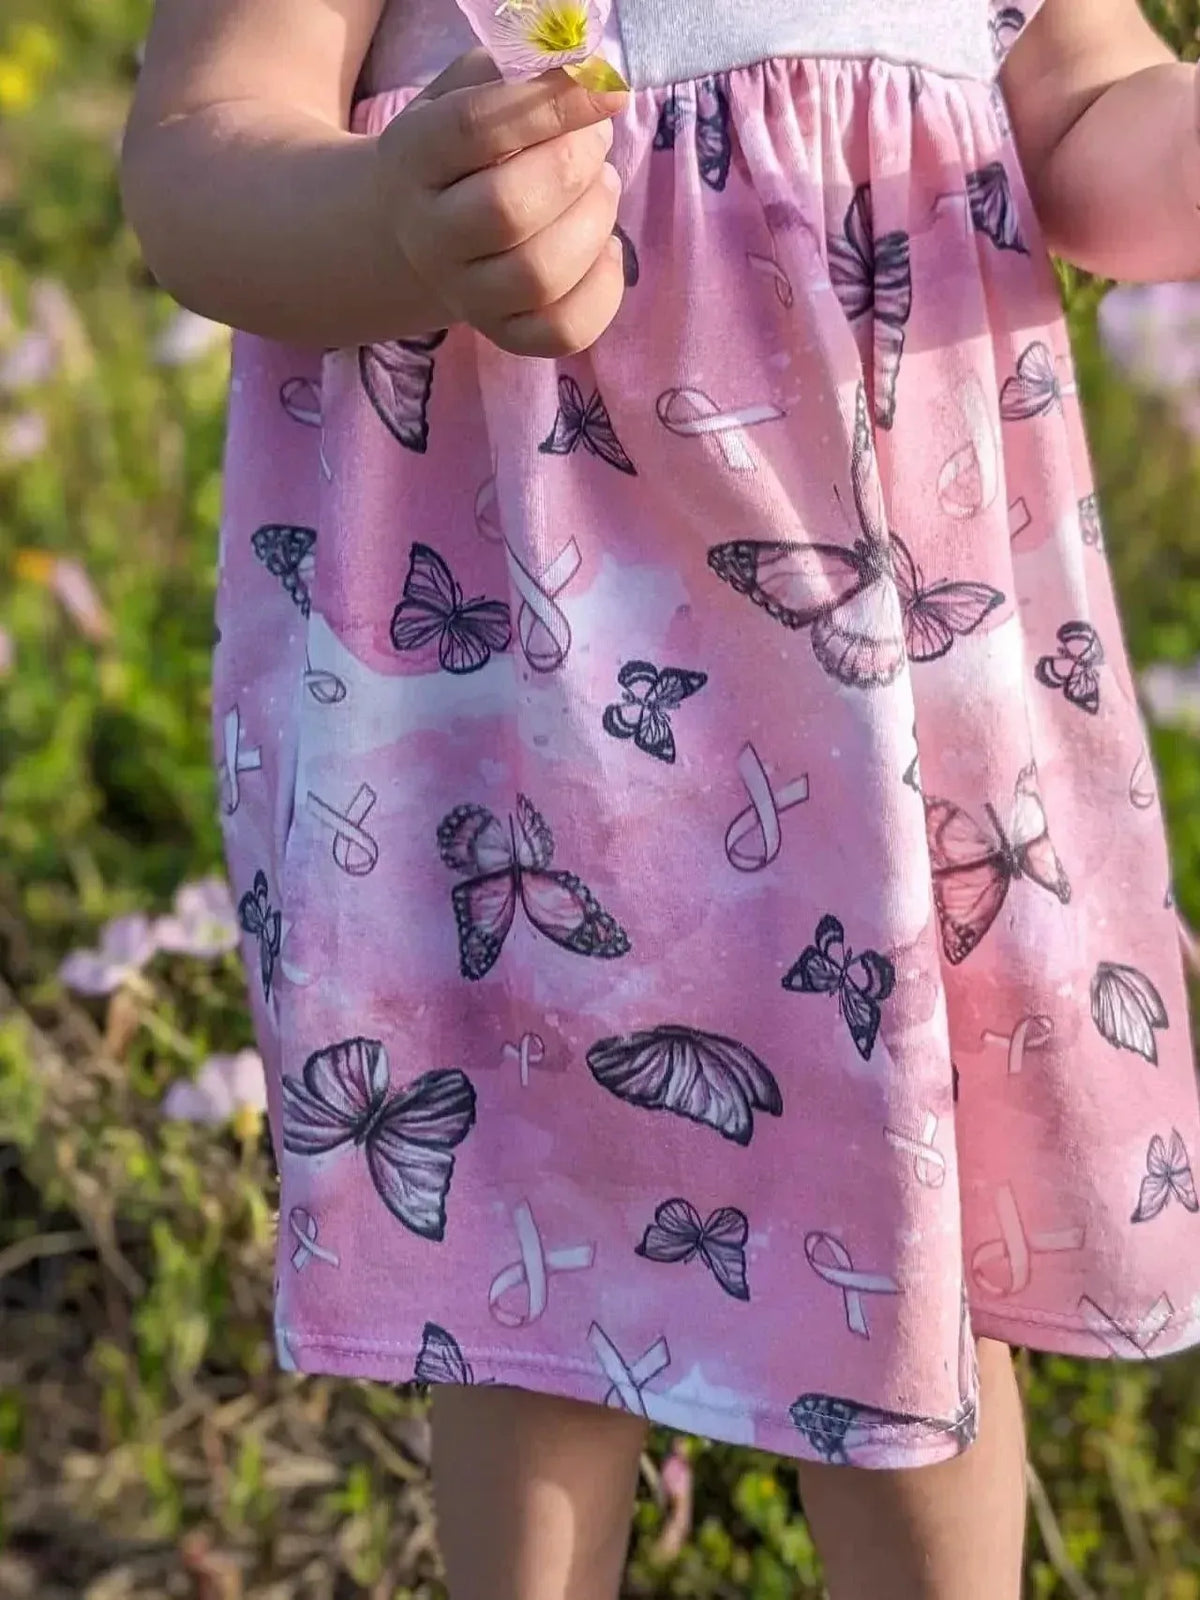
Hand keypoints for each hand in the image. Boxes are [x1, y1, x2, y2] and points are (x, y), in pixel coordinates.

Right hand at [375, 50, 628, 356]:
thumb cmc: (463, 149)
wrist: (420, 229)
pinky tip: (606, 248)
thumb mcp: (470, 89)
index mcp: (413, 157)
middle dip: (574, 165)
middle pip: (508, 209)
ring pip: (539, 274)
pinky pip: (564, 331)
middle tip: (597, 140)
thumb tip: (590, 71)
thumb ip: (520, 72)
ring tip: (602, 187)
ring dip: (594, 221)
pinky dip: (604, 288)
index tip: (605, 90)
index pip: (475, 129)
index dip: (551, 105)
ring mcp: (466, 294)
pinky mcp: (505, 334)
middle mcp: (430, 237)